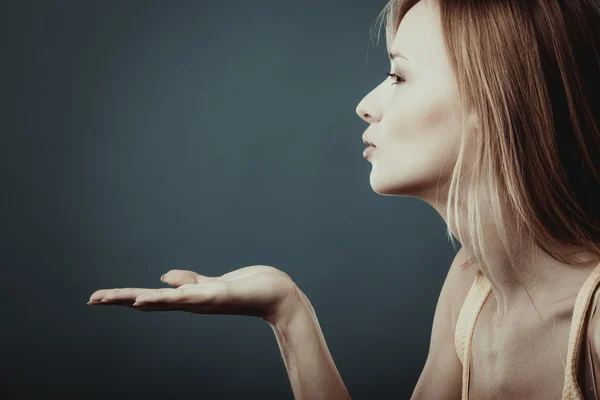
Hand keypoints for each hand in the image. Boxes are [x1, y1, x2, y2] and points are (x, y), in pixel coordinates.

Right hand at [88, 265, 300, 323]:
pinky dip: (167, 297)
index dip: (124, 297)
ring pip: (165, 301)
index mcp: (189, 298)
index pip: (151, 298)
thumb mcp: (213, 284)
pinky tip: (147, 299)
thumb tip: (163, 277)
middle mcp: (192, 303)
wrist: (278, 295)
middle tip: (92, 299)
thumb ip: (190, 282)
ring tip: (111, 298)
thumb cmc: (247, 289)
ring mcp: (204, 301)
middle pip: (150, 301)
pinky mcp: (218, 295)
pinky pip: (189, 296)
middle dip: (121, 300)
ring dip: (137, 299)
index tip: (98, 297)